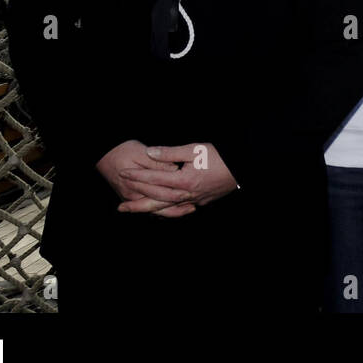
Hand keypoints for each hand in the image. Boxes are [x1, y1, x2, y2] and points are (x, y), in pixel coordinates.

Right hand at [96, 140, 188, 214]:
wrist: (104, 155)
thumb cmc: (121, 151)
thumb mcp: (139, 152)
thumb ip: (156, 162)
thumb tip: (173, 169)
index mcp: (135, 183)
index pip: (159, 190)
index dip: (175, 192)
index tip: (190, 191)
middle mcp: (132, 194)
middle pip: (158, 204)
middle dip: (176, 206)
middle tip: (193, 205)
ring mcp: (130, 199)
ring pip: (153, 210)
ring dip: (171, 211)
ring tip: (189, 209)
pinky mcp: (130, 199)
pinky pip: (147, 210)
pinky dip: (161, 212)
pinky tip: (172, 210)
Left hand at [115, 142, 238, 217]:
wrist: (242, 168)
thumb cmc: (220, 157)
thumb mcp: (195, 149)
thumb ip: (170, 152)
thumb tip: (149, 153)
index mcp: (183, 180)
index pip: (154, 179)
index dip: (137, 176)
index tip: (123, 173)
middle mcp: (186, 195)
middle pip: (156, 201)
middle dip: (137, 203)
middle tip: (120, 207)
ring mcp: (194, 201)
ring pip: (166, 209)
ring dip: (149, 210)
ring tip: (135, 211)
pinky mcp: (201, 203)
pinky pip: (179, 211)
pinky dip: (167, 213)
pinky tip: (161, 212)